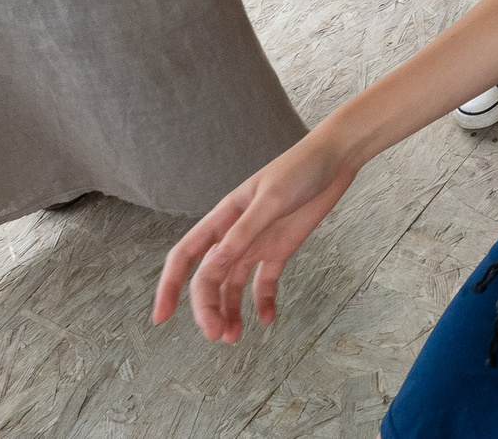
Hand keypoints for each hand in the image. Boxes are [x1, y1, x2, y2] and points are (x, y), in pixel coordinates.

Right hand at [154, 135, 357, 341]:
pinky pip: (265, 282)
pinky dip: (264, 302)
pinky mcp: (280, 249)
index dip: (169, 286)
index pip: (185, 256)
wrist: (335, 159)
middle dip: (207, 308)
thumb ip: (243, 231)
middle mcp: (234, 234)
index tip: (161, 318)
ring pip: (233, 285)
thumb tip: (211, 264)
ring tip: (234, 338)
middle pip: (209, 278)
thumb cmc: (299, 170)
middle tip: (217, 335)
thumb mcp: (271, 199)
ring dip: (230, 311)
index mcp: (223, 218)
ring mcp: (257, 243)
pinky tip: (268, 319)